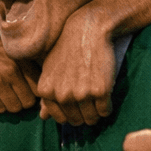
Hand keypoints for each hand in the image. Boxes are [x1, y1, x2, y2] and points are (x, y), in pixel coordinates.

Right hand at [0, 35, 36, 114]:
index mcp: (21, 60)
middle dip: (22, 102)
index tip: (28, 93)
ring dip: (9, 105)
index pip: (39, 87)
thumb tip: (44, 87)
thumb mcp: (8, 50)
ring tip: (2, 95)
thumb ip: (26, 64)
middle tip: (13, 96)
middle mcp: (12, 70)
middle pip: (28, 101)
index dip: (34, 93)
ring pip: (14, 108)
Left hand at [36, 8, 114, 125]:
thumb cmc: (67, 49)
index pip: (60, 119)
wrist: (88, 29)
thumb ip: (47, 94)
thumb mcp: (50, 70)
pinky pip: (105, 111)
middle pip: (77, 121)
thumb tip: (43, 118)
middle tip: (90, 101)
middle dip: (84, 115)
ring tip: (97, 98)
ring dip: (96, 113)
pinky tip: (105, 93)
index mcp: (46, 92)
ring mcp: (81, 94)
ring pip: (92, 118)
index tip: (77, 105)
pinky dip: (107, 106)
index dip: (71, 114)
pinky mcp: (100, 91)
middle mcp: (62, 95)